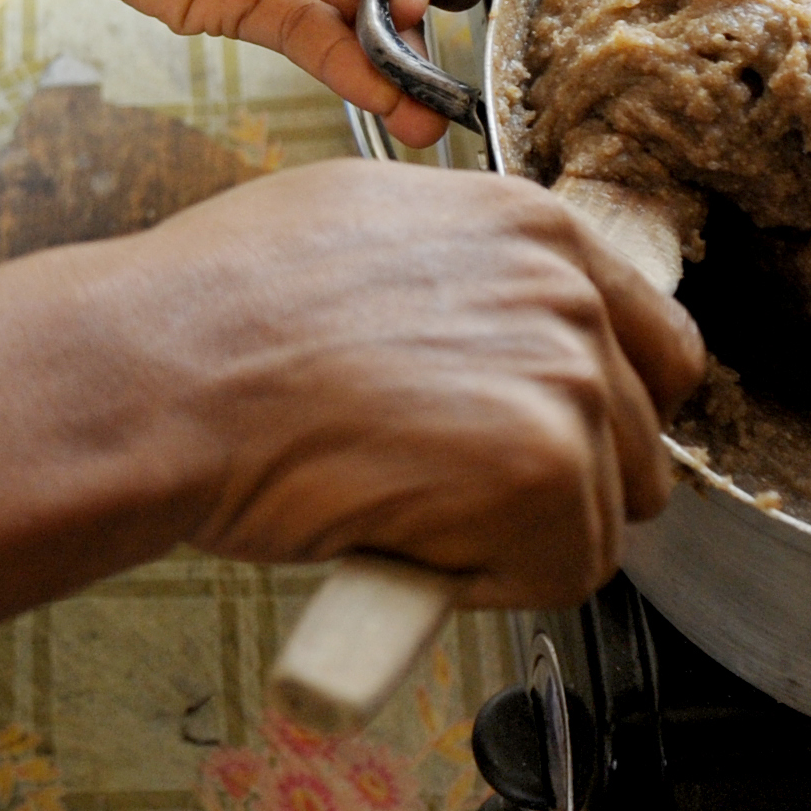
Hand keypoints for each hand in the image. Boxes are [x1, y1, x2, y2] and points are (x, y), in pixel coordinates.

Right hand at [108, 160, 704, 603]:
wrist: (156, 371)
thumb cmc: (214, 315)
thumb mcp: (359, 234)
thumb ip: (460, 277)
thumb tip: (484, 332)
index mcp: (532, 227)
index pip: (654, 344)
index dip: (598, 414)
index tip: (539, 447)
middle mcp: (568, 290)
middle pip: (638, 441)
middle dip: (553, 486)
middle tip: (440, 488)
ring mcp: (564, 376)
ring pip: (602, 516)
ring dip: (510, 537)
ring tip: (396, 501)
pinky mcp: (546, 468)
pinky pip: (562, 572)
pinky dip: (482, 584)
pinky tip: (396, 531)